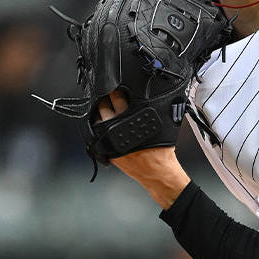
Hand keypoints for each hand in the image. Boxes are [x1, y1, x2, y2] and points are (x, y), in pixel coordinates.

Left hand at [98, 91, 189, 208]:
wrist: (157, 171)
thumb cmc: (161, 150)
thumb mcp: (162, 123)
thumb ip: (153, 108)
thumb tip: (149, 97)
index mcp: (132, 117)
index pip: (117, 96)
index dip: (115, 90)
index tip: (114, 87)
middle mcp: (118, 126)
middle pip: (103, 105)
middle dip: (105, 99)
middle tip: (108, 96)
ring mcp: (109, 138)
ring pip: (96, 119)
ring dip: (99, 113)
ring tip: (105, 110)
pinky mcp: (106, 149)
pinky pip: (96, 133)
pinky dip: (98, 128)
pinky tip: (104, 126)